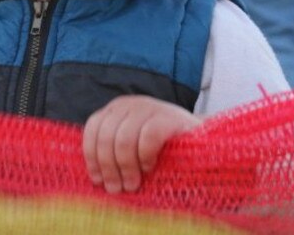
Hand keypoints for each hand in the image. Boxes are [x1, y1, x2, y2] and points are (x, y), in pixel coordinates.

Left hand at [82, 95, 200, 193]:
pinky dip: (145, 156)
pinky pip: (148, 138)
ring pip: (123, 139)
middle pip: (106, 136)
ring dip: (126, 167)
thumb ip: (114, 150)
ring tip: (131, 185)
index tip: (98, 180)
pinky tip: (148, 168)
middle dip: (108, 167)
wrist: (201, 139)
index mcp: (115, 109)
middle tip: (116, 188)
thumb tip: (96, 177)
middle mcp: (128, 104)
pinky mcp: (168, 117)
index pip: (93, 128)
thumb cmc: (162, 148)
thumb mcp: (132, 144)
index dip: (92, 156)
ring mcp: (148, 108)